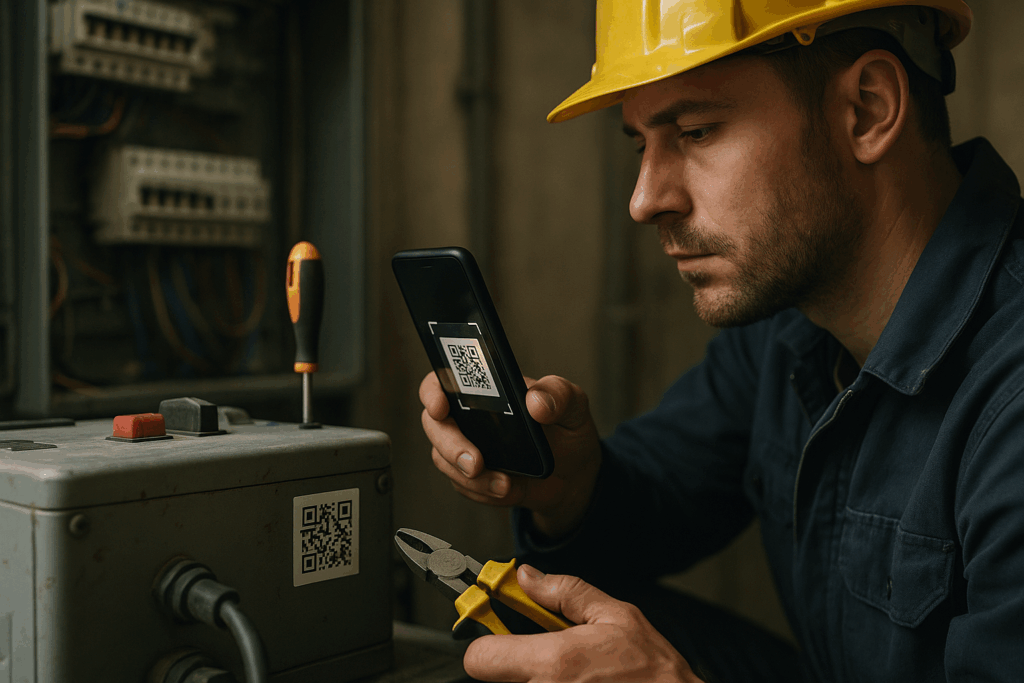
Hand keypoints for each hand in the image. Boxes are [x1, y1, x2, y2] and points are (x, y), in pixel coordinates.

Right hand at [419, 372, 601, 538]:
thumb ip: (559, 395)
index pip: (443, 379)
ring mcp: (467, 446)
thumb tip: (535, 402)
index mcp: (487, 387)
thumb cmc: (567, 428)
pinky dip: (484, 492)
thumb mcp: (574, 405)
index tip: (440, 407)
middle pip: (435, 424)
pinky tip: (510, 489)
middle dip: (450, 446)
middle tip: (477, 463)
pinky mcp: (472, 476)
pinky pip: (463, 486)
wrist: (575, 474)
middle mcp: (469, 415)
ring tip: (506, 484)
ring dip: (472, 477)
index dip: (433, 391)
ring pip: (444, 460)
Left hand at [464, 565, 701, 682]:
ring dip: (534, 678)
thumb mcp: (615, 616)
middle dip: (513, 662)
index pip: (479, 658)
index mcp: (553, 663)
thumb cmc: (653, 672)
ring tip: (571, 674)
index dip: (485, 643)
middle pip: (495, 678)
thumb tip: (528, 577)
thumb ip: (565, 592)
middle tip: (544, 653)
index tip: (497, 635)